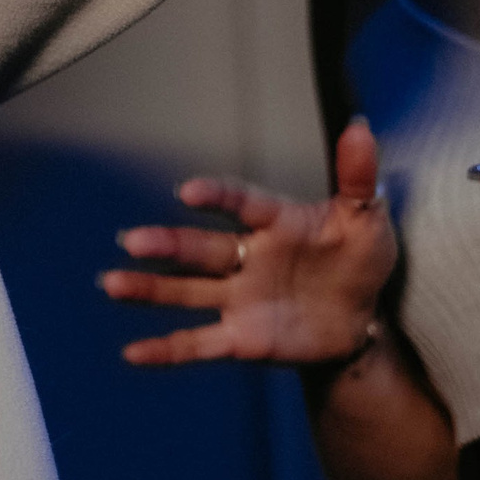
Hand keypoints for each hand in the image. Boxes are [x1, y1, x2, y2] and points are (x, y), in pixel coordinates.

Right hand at [100, 117, 397, 367]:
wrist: (362, 322)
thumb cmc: (359, 262)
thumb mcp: (367, 219)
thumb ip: (358, 176)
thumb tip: (360, 126)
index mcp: (276, 224)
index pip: (243, 205)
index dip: (218, 198)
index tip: (190, 191)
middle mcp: (248, 259)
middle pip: (201, 250)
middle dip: (167, 245)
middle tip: (132, 241)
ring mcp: (240, 299)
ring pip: (187, 292)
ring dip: (150, 288)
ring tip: (112, 283)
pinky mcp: (241, 339)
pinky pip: (198, 344)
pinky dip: (165, 350)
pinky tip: (132, 353)